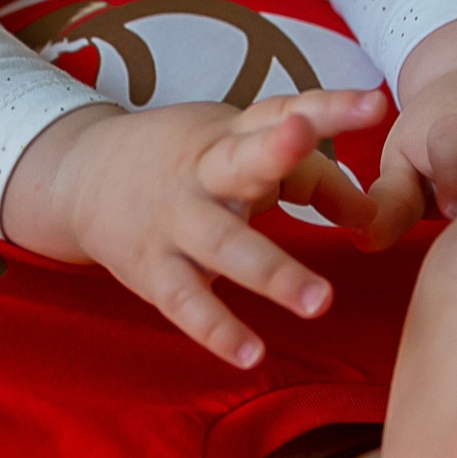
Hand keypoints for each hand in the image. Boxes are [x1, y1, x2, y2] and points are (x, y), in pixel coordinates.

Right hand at [1, 89, 387, 368]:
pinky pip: (186, 302)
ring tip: (320, 301)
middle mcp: (203, 171)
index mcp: (229, 135)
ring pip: (224, 243)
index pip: (281, 110)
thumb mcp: (238, 150)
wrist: (82, 176)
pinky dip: (217, 329)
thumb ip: (310, 178)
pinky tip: (251, 354)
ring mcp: (175, 220)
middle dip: (274, 151)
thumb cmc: (188, 162)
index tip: (375, 103)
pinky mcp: (152, 268)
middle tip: (303, 140)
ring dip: (272, 270)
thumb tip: (372, 216)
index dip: (327, 107)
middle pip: (241, 161)